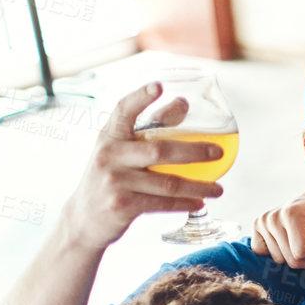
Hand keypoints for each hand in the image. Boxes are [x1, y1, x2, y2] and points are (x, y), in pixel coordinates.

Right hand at [57, 84, 223, 250]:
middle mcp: (109, 155)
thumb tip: (183, 103)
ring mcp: (114, 181)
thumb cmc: (111, 177)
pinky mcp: (122, 205)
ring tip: (218, 189)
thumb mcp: (122, 150)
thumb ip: (151, 127)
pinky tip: (200, 203)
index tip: (158, 86)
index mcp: (109, 137)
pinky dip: (185, 203)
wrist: (85, 218)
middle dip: (195, 150)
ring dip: (198, 186)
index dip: (140, 97)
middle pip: (160, 150)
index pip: (123, 111)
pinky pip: (163, 203)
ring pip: (167, 182)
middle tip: (219, 152)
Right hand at [251, 183, 304, 274]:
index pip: (300, 254)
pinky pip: (261, 252)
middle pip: (290, 259)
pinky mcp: (257, 226)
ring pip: (278, 259)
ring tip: (304, 240)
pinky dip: (276, 252)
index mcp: (291, 215)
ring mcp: (262, 221)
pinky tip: (288, 241)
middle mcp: (272, 217)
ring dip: (294, 256)